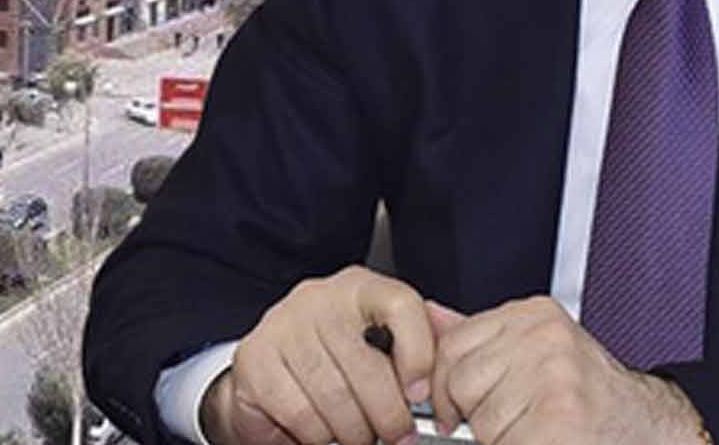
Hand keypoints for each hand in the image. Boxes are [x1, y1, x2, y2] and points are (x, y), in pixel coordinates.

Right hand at [200, 266, 436, 444]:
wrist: (270, 372)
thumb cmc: (339, 358)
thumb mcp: (385, 341)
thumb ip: (424, 337)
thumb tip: (461, 332)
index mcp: (360, 288)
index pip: (400, 305)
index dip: (419, 354)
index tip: (421, 394)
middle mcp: (319, 298)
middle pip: (369, 365)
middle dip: (389, 416)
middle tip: (396, 434)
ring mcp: (283, 326)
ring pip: (335, 396)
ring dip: (354, 431)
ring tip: (359, 433)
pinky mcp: (256, 359)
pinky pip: (301, 412)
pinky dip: (318, 433)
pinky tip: (324, 428)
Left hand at [424, 297, 701, 444]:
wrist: (649, 426)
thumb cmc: (589, 394)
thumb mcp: (534, 349)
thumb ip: (480, 337)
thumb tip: (427, 317)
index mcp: (534, 315)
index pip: (453, 345)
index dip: (448, 386)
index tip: (461, 406)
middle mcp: (545, 339)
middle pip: (461, 383)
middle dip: (476, 415)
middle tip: (511, 421)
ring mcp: (554, 379)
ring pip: (481, 422)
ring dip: (501, 438)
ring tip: (534, 429)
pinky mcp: (559, 422)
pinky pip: (503, 444)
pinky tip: (541, 439)